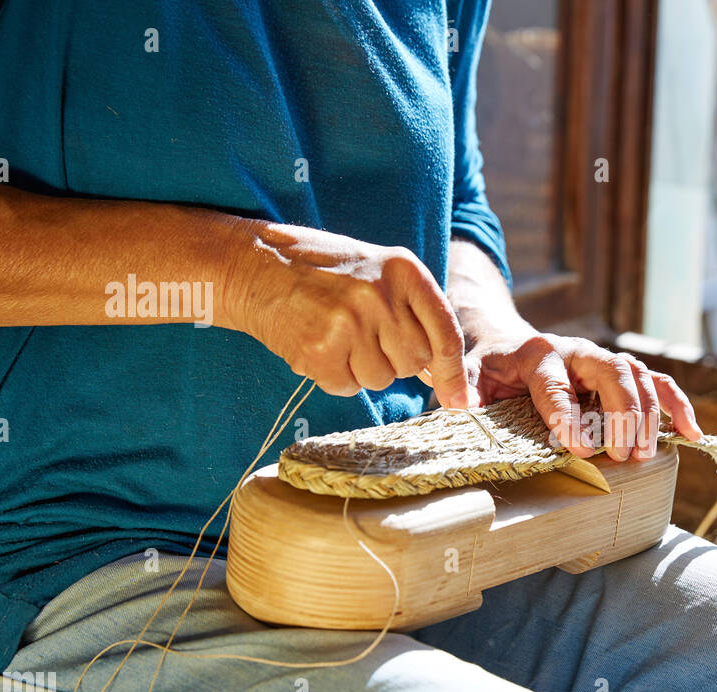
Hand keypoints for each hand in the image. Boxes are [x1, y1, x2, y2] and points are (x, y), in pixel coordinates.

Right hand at [221, 221, 471, 406]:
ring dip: (362, 368)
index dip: (453, 373)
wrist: (255, 264)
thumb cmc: (323, 271)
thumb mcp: (379, 274)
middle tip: (364, 333)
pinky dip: (335, 375)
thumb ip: (415, 316)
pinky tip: (318, 344)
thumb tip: (449, 377)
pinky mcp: (319, 351)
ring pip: (381, 379)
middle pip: (413, 362)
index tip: (461, 402)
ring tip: (337, 333)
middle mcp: (380, 296)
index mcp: (404, 270)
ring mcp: (349, 324)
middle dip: (395, 360)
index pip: (445, 334)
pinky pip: (347, 387)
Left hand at [464, 331, 703, 461]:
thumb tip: (462, 404)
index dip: (567, 415)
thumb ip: (462, 386)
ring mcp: (602, 360)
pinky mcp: (619, 375)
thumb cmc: (486, 367)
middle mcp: (576, 351)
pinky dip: (677, 407)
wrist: (505, 344)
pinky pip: (656, 384)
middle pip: (611, 372)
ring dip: (649, 414)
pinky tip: (692, 434)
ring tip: (647, 454)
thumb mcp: (466, 373)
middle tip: (624, 455)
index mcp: (537, 354)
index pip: (555, 384)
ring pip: (638, 376)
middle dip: (622, 413)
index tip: (580, 449)